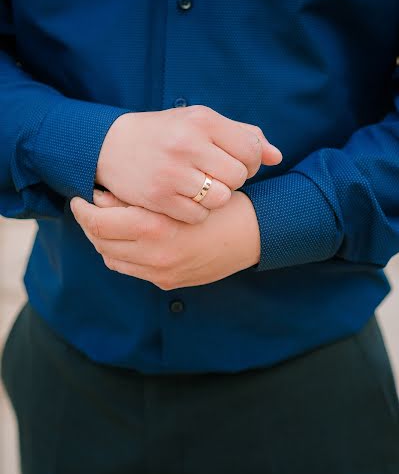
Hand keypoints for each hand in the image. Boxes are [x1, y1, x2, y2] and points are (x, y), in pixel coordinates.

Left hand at [70, 189, 260, 289]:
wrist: (254, 235)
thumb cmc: (220, 204)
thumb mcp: (181, 192)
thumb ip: (140, 196)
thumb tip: (102, 197)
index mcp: (155, 228)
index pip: (99, 223)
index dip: (83, 209)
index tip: (80, 196)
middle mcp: (154, 255)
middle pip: (101, 242)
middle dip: (88, 224)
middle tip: (86, 208)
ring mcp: (161, 272)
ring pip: (112, 258)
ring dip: (102, 240)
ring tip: (104, 221)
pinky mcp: (168, 281)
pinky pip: (130, 269)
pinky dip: (119, 254)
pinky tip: (125, 239)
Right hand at [95, 106, 281, 223]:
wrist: (111, 145)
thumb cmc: (165, 133)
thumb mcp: (201, 122)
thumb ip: (242, 135)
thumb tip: (277, 157)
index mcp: (202, 120)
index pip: (251, 150)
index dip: (251, 162)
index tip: (236, 163)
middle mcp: (188, 143)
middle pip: (238, 177)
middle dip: (233, 180)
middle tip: (216, 176)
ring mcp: (172, 172)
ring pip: (221, 198)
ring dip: (216, 198)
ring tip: (201, 188)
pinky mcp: (159, 197)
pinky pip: (198, 215)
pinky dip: (196, 212)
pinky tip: (185, 199)